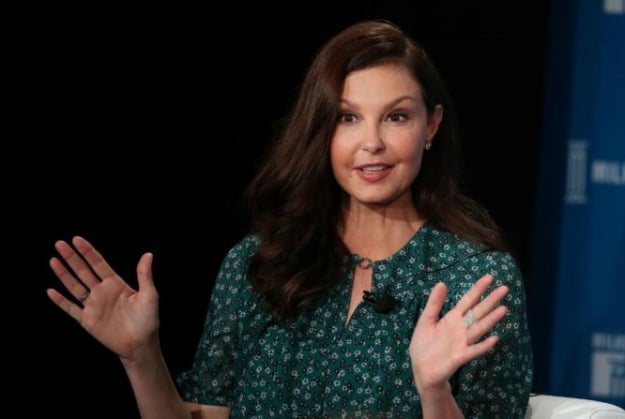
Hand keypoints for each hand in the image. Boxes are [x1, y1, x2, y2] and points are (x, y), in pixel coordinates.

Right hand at [46, 236, 159, 360]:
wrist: (140, 344)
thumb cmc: (148, 320)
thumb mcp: (149, 295)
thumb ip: (144, 276)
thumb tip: (148, 254)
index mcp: (116, 284)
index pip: (98, 263)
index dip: (88, 252)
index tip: (76, 239)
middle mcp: (102, 292)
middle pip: (83, 271)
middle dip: (72, 257)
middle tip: (59, 243)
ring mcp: (93, 305)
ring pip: (74, 286)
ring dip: (63, 274)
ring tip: (53, 260)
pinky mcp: (87, 320)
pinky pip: (71, 308)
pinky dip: (60, 301)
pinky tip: (50, 291)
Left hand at [408, 274, 507, 392]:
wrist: (421, 369)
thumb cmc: (424, 345)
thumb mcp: (426, 320)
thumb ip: (434, 303)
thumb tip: (441, 283)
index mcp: (452, 318)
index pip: (468, 300)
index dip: (478, 289)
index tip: (489, 277)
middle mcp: (460, 328)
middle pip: (478, 312)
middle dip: (490, 300)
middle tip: (504, 288)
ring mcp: (462, 342)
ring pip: (479, 328)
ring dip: (490, 320)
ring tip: (503, 309)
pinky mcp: (460, 356)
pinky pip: (473, 350)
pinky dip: (483, 345)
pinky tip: (494, 339)